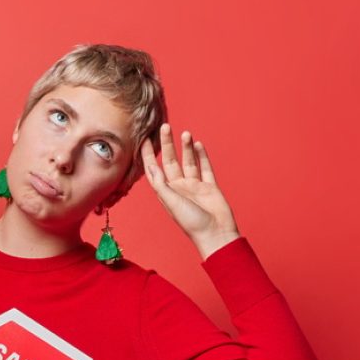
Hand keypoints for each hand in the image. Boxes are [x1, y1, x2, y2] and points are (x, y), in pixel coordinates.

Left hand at [141, 124, 239, 260]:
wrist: (216, 233)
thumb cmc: (192, 223)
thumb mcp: (173, 203)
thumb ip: (162, 185)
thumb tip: (152, 167)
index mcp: (168, 192)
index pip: (154, 170)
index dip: (148, 155)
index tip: (143, 139)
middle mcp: (179, 187)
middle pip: (171, 161)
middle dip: (167, 144)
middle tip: (164, 126)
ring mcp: (195, 186)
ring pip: (188, 161)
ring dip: (186, 147)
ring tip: (185, 133)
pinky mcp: (209, 186)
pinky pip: (205, 168)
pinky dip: (202, 156)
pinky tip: (198, 144)